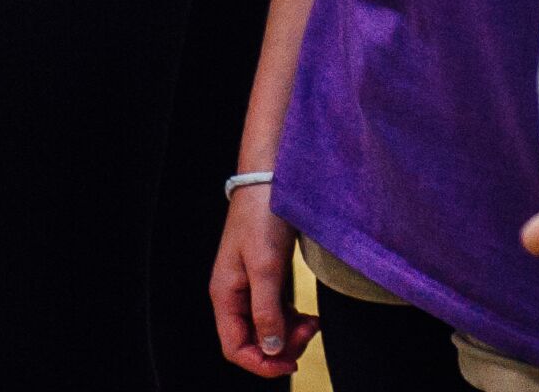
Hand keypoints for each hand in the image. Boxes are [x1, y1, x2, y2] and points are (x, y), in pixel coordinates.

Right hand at [210, 179, 313, 376]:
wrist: (270, 177)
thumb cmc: (263, 215)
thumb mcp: (266, 266)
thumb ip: (267, 310)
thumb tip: (271, 349)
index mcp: (225, 294)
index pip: (235, 347)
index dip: (262, 363)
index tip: (291, 361)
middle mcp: (234, 295)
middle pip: (253, 341)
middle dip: (281, 346)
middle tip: (309, 331)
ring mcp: (249, 286)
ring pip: (267, 328)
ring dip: (290, 333)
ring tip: (313, 323)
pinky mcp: (265, 277)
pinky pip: (276, 312)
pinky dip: (292, 319)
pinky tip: (308, 315)